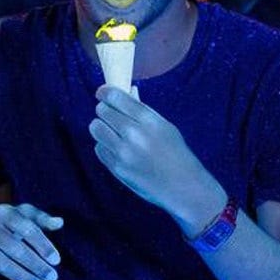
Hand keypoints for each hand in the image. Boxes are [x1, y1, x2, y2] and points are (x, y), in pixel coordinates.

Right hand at [0, 203, 61, 279]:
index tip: (55, 260)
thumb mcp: (21, 214)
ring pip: (1, 265)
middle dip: (35, 265)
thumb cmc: (4, 223)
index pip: (26, 229)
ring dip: (22, 278)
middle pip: (14, 249)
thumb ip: (40, 218)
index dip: (42, 245)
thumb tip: (59, 222)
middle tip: (52, 277)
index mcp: (3, 212)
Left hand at [88, 85, 213, 213]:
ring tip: (112, 131)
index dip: (105, 92)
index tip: (102, 93)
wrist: (183, 187)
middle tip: (110, 114)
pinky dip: (104, 146)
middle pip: (102, 111)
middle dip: (104, 110)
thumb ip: (142, 111)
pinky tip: (117, 148)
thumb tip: (123, 94)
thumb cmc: (176, 154)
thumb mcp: (164, 126)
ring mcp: (123, 152)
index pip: (115, 97)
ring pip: (96, 128)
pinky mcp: (117, 167)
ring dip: (101, 127)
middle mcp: (134, 134)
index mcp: (148, 120)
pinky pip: (98, 148)